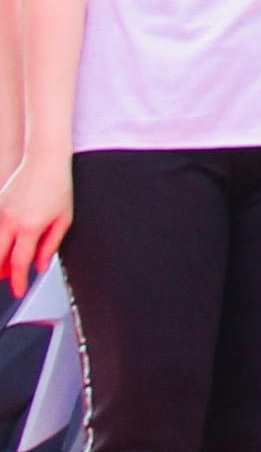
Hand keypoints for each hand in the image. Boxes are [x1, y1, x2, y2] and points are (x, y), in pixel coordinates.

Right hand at [0, 160, 71, 296]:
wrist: (45, 161)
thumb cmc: (58, 187)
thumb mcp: (63, 219)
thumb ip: (50, 245)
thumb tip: (40, 266)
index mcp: (30, 227)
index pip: (19, 263)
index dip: (18, 281)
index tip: (19, 291)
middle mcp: (10, 221)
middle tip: (6, 281)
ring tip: (5, 267)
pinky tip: (4, 248)